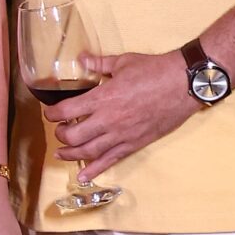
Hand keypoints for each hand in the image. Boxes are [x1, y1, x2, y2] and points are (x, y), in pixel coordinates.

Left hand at [53, 50, 193, 177]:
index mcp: (102, 98)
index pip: (66, 111)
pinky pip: (111, 160)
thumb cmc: (154, 70)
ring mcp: (121, 134)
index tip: (50, 112)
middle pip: (73, 136)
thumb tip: (82, 59)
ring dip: (71, 154)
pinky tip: (84, 175)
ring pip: (88, 152)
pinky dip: (95, 169)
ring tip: (61, 154)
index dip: (53, 113)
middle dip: (60, 135)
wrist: (184, 84)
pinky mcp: (134, 143)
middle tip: (59, 130)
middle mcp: (108, 120)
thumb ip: (99, 63)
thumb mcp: (123, 61)